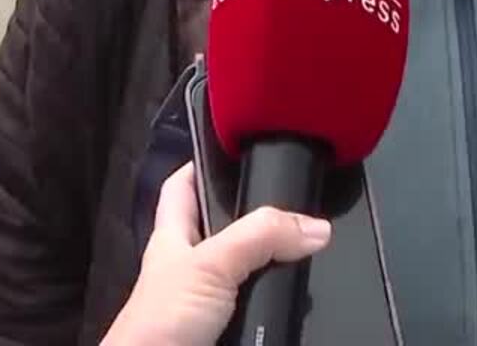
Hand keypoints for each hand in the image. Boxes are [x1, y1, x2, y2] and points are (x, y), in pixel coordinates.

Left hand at [102, 161, 331, 345]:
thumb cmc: (160, 322)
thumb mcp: (210, 265)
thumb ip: (260, 237)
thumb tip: (317, 226)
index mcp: (173, 239)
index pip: (183, 188)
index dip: (204, 165)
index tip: (239, 148)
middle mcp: (191, 267)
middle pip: (231, 230)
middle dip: (264, 222)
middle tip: (303, 209)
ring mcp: (210, 302)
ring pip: (253, 273)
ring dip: (280, 268)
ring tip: (316, 254)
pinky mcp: (229, 331)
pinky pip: (263, 310)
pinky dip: (282, 307)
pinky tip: (302, 301)